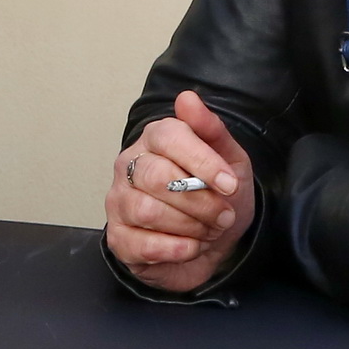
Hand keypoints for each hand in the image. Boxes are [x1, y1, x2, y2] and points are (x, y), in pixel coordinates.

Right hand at [102, 91, 257, 293]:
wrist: (214, 242)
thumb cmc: (217, 196)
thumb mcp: (230, 160)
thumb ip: (211, 129)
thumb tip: (187, 98)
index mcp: (155, 139)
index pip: (168, 138)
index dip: (202, 162)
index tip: (230, 185)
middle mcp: (129, 166)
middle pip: (157, 177)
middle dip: (200, 202)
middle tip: (224, 215)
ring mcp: (119, 202)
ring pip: (148, 212)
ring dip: (190, 227)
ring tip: (208, 231)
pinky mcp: (118, 238)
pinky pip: (141, 245)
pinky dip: (176, 250)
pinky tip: (190, 247)